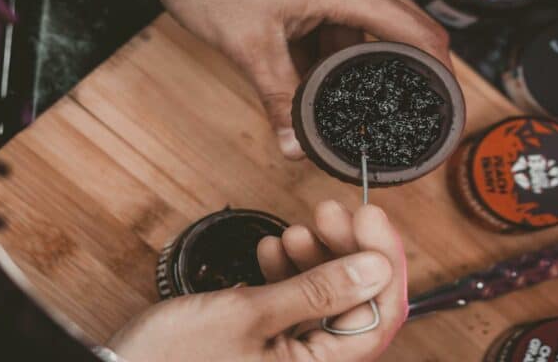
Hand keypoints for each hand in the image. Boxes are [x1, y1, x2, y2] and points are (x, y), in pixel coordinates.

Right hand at [107, 202, 406, 361]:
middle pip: (355, 300)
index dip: (383, 260)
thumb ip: (319, 291)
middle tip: (333, 212)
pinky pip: (296, 301)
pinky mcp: (271, 339)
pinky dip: (289, 272)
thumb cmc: (174, 361)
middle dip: (347, 250)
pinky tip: (276, 249)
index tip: (370, 218)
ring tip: (296, 230)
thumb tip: (379, 267)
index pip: (380, 314)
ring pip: (325, 296)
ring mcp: (292, 351)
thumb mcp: (249, 315)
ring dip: (316, 256)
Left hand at [143, 0, 450, 159]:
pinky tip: (325, 83)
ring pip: (371, 34)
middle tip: (412, 116)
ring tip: (361, 108)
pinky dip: (340, 57)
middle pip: (408, 33)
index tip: (448, 107)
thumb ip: (279, 98)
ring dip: (368, 69)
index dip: (443, 74)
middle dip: (413, 75)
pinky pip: (343, 28)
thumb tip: (295, 145)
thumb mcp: (251, 45)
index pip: (421, 34)